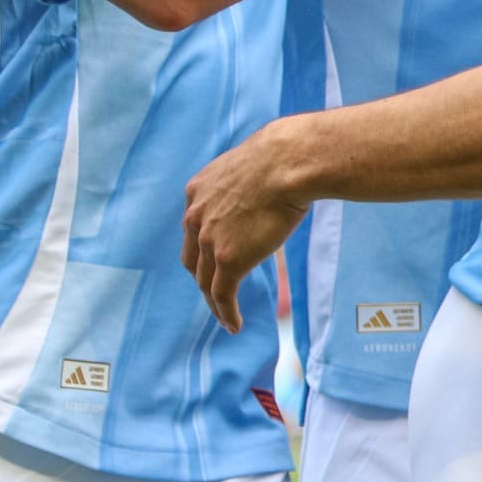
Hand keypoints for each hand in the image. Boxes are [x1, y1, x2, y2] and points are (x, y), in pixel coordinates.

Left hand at [182, 120, 310, 333]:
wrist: (288, 162)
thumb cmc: (283, 156)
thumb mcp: (250, 166)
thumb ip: (246, 182)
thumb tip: (267, 181)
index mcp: (197, 191)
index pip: (192, 228)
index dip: (201, 247)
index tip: (212, 258)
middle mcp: (195, 216)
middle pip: (192, 258)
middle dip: (202, 277)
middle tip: (216, 291)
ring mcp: (210, 240)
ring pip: (205, 281)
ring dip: (214, 302)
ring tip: (225, 317)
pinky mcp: (229, 259)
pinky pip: (222, 295)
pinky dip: (226, 313)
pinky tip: (235, 325)